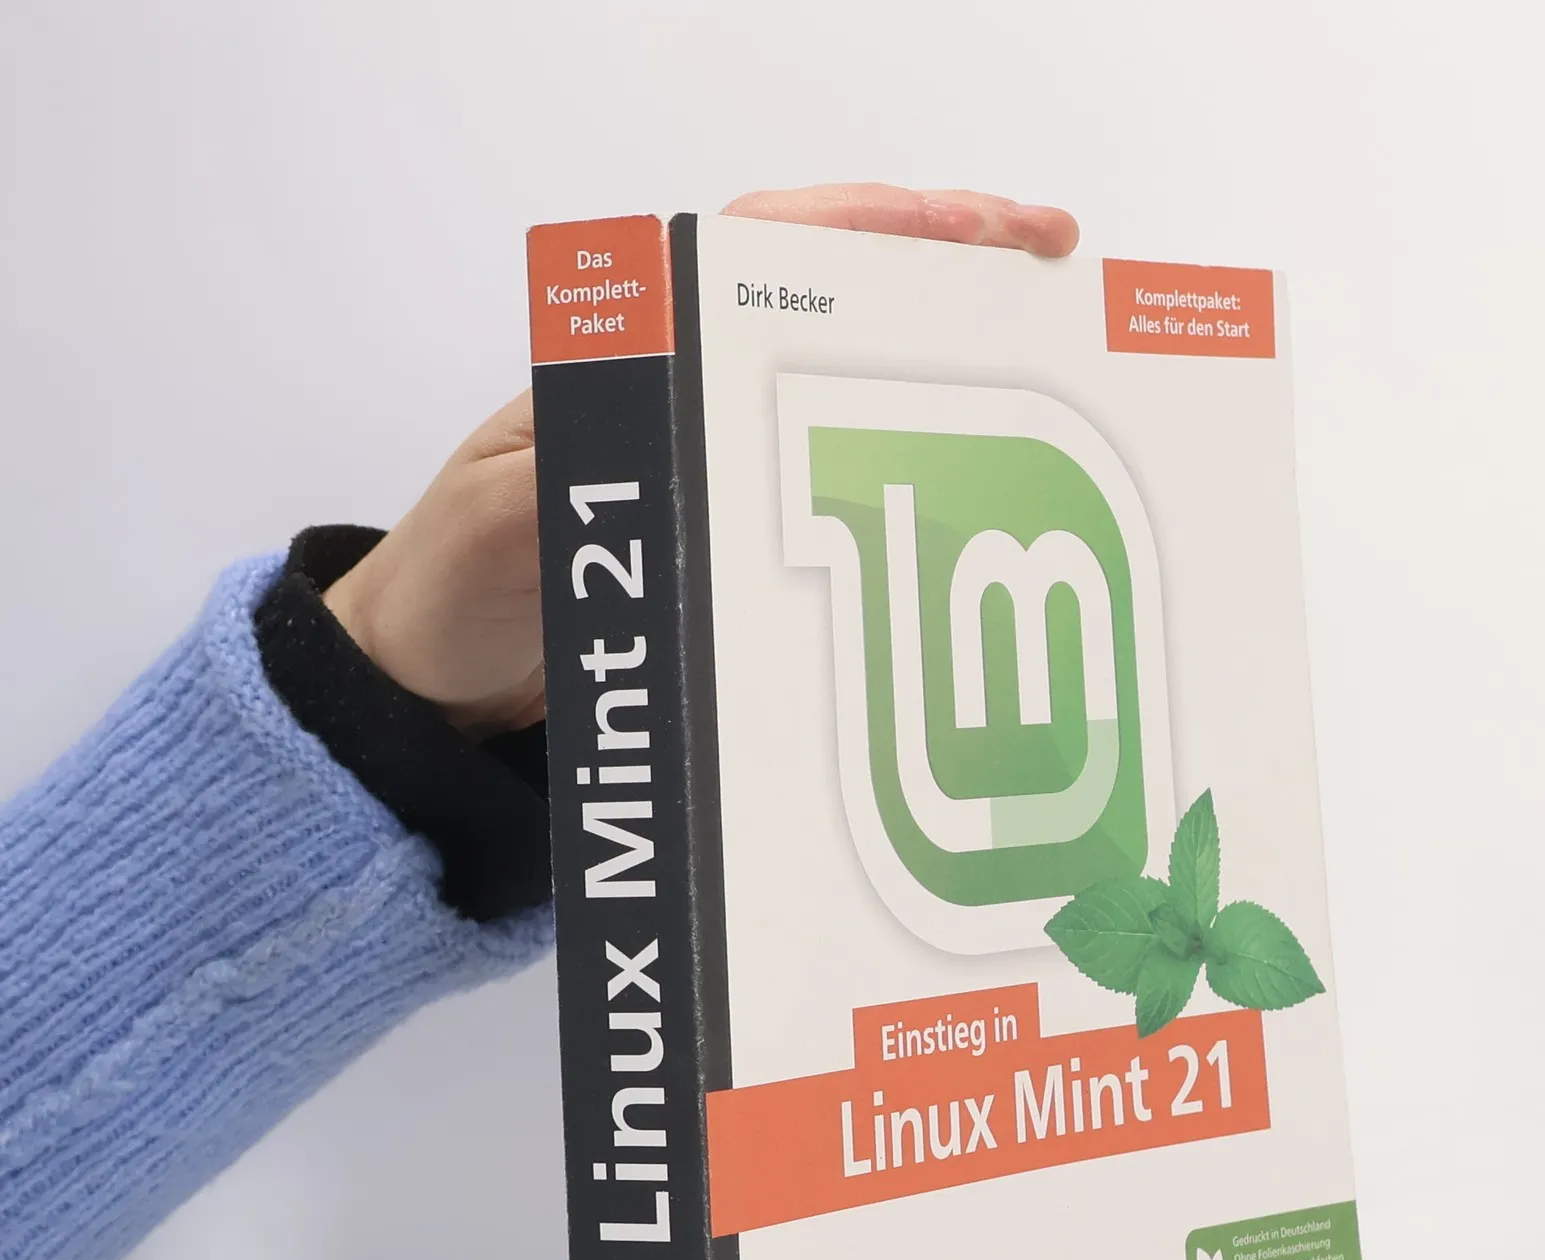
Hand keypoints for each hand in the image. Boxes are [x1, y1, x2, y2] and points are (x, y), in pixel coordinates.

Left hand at [323, 184, 1078, 737]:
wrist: (429, 686)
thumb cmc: (447, 591)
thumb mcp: (501, 522)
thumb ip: (578, 474)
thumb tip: (665, 441)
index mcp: (631, 360)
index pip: (771, 249)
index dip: (880, 225)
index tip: (978, 227)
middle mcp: (686, 392)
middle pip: (836, 300)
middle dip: (948, 275)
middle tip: (1052, 270)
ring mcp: (715, 460)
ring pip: (846, 387)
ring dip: (941, 367)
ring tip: (1042, 365)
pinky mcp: (731, 531)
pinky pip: (833, 483)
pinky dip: (903, 472)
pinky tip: (968, 488)